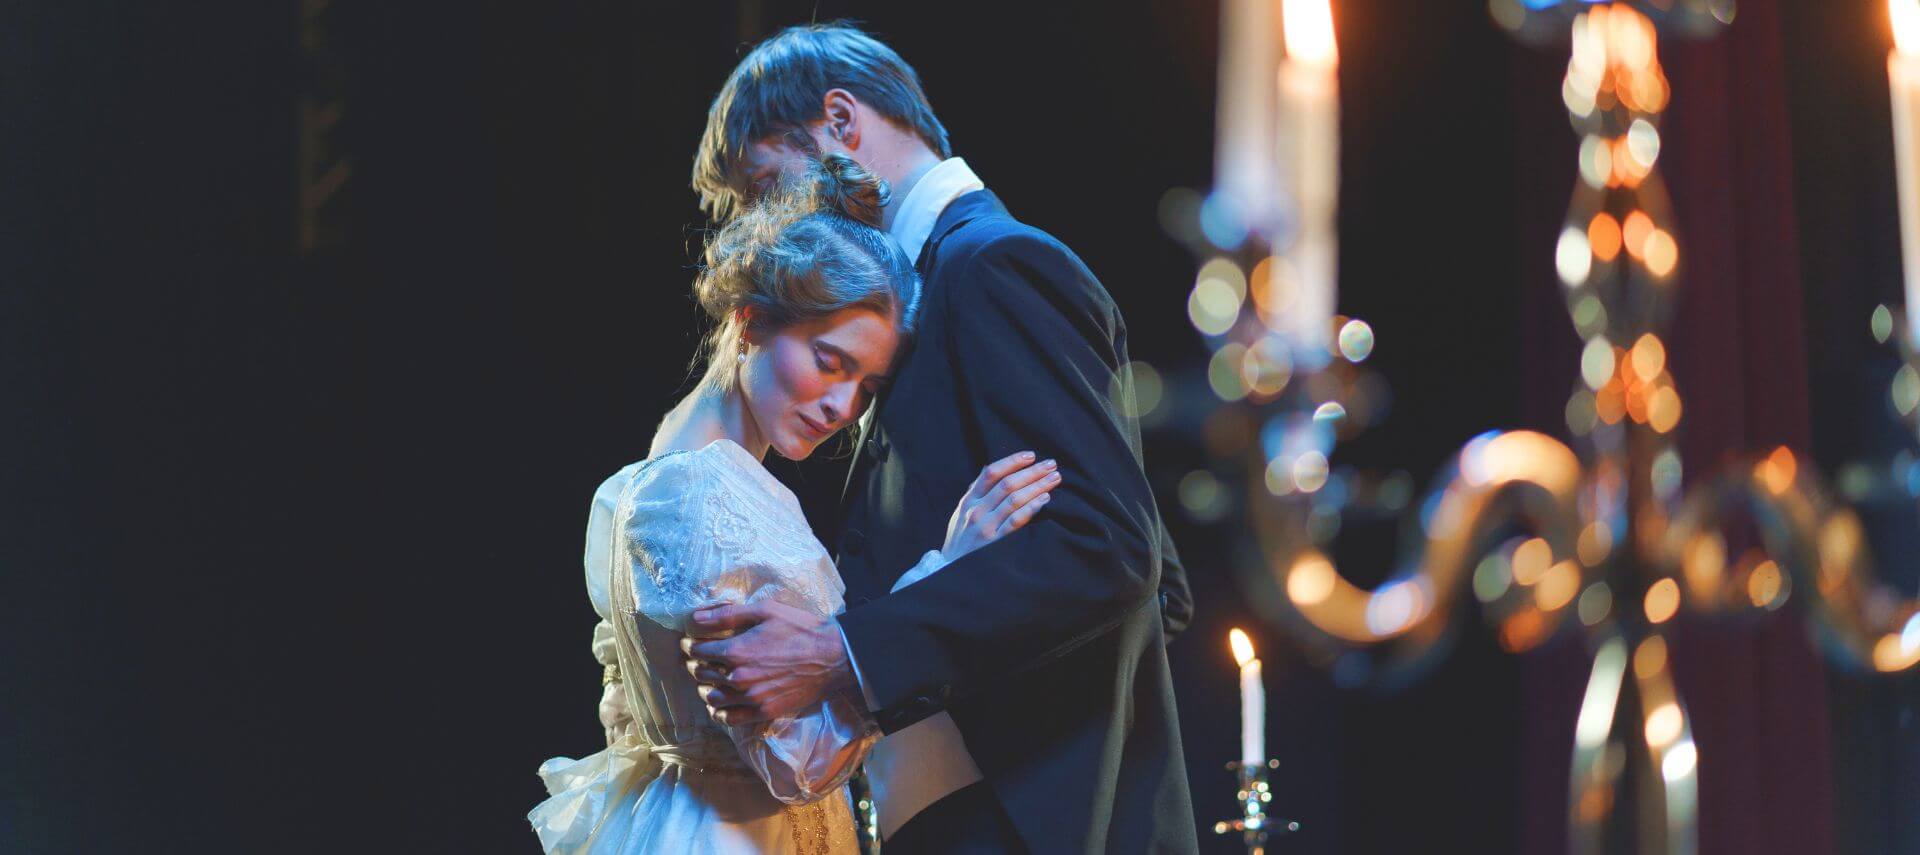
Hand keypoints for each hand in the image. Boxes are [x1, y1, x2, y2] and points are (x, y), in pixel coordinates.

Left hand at [681, 600, 852, 725]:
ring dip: (705, 687)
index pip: (698, 650)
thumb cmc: (801, 629)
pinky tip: (721, 703)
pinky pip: (729, 718)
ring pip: (711, 697)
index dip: (691, 645)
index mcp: (736, 651)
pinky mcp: (763, 712)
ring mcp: (750, 698)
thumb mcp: (765, 611)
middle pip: (701, 673)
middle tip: (699, 658)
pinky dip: (719, 711)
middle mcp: (738, 678)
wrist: (833, 657)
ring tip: (709, 679)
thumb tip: (696, 618)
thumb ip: (728, 615)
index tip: (691, 642)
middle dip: (695, 663)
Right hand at [941, 451, 1060, 561]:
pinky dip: (1031, 508)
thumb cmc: (960, 540)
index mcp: (969, 500)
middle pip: (1008, 484)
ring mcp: (986, 527)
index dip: (1012, 461)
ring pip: (1015, 500)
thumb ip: (975, 492)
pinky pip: (1016, 522)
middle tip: (1051, 464)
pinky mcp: (995, 543)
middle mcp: (977, 511)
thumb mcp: (960, 514)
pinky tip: (1045, 499)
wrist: (952, 572)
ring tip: (1054, 478)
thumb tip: (990, 469)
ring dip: (1037, 486)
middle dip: (1032, 472)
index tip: (1030, 455)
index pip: (991, 473)